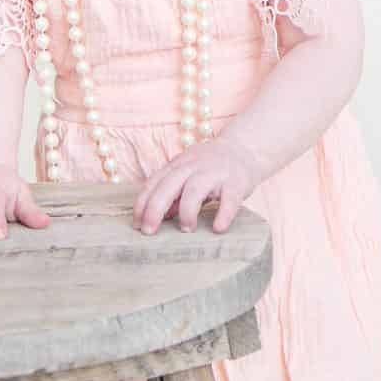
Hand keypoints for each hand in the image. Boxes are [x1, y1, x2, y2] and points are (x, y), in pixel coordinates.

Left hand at [132, 138, 262, 235]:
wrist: (244, 149)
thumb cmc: (211, 168)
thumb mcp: (188, 175)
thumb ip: (174, 194)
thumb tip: (159, 217)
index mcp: (178, 165)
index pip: (153, 183)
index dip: (142, 203)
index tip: (136, 224)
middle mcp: (193, 166)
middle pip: (168, 186)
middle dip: (155, 209)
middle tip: (149, 231)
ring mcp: (214, 173)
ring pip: (194, 190)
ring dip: (186, 212)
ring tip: (186, 229)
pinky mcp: (236, 182)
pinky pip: (229, 199)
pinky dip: (223, 214)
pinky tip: (218, 228)